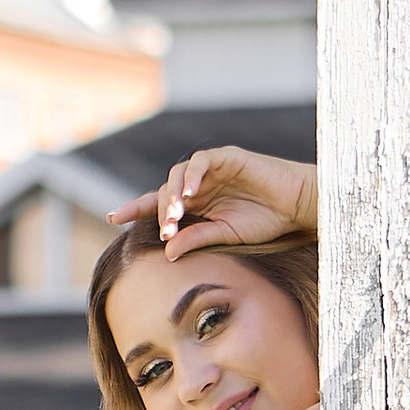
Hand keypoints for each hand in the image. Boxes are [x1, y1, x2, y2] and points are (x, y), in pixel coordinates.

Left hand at [111, 142, 318, 256]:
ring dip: (174, 196)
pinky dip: (192, 175)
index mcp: (196, 205)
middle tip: (167, 230)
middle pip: (165, 192)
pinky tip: (191, 193)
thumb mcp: (226, 235)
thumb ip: (197, 239)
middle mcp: (198, 185)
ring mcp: (210, 170)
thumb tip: (168, 252)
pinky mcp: (225, 157)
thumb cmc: (265, 221)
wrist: (296, 205)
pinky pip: (201, 161)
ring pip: (178, 175)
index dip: (136, 209)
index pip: (159, 205)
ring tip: (176, 216)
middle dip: (161, 212)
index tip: (113, 218)